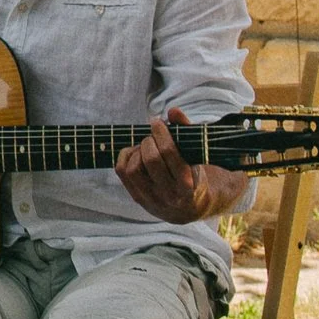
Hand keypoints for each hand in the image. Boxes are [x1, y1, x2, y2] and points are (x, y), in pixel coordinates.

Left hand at [117, 109, 208, 223]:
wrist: (187, 207)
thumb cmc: (192, 173)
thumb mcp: (196, 155)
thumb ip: (186, 131)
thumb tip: (173, 110)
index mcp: (188, 184)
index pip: (170, 154)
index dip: (162, 134)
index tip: (157, 122)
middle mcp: (169, 194)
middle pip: (151, 159)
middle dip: (149, 141)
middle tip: (152, 136)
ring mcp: (151, 198)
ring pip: (134, 168)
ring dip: (137, 150)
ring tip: (146, 146)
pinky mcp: (137, 197)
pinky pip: (122, 172)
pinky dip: (126, 156)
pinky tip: (136, 153)